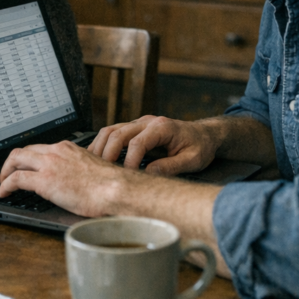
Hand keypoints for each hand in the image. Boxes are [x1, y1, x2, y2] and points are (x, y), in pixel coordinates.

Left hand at [0, 141, 136, 216]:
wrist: (114, 189)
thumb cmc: (109, 185)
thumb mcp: (90, 169)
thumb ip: (77, 169)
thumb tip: (73, 179)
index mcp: (67, 148)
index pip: (40, 148)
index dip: (28, 158)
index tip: (24, 166)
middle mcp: (56, 152)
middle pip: (24, 151)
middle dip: (12, 162)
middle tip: (7, 173)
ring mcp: (48, 164)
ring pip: (16, 160)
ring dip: (5, 171)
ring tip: (2, 183)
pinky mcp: (44, 180)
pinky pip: (16, 179)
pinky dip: (6, 184)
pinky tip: (3, 192)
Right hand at [88, 115, 222, 175]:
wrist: (204, 135)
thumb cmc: (200, 146)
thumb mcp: (193, 160)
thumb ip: (171, 167)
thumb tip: (149, 175)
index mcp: (162, 127)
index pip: (138, 142)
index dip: (129, 161)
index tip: (128, 177)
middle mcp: (148, 121)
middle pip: (118, 133)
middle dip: (108, 153)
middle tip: (103, 173)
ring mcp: (139, 123)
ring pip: (111, 130)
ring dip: (101, 147)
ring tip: (94, 165)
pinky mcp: (135, 128)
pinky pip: (113, 132)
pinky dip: (103, 144)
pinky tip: (98, 157)